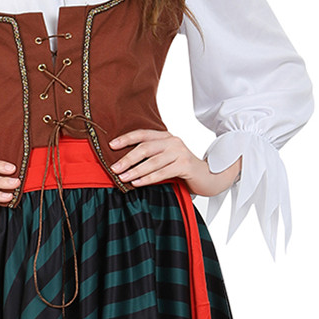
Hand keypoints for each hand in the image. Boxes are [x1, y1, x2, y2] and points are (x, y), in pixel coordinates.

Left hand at [109, 130, 241, 196]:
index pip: (142, 134)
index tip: (111, 146)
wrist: (207, 176)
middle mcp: (172, 141)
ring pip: (152, 161)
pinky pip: (162, 172)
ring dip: (135, 170)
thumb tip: (122, 163)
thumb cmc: (181, 169)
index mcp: (165, 137)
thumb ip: (150, 157)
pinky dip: (148, 178)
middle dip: (127, 158)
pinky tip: (137, 183)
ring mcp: (180, 152)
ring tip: (122, 178)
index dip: (126, 139)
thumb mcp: (165, 159)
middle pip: (145, 148)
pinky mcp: (185, 165)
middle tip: (114, 168)